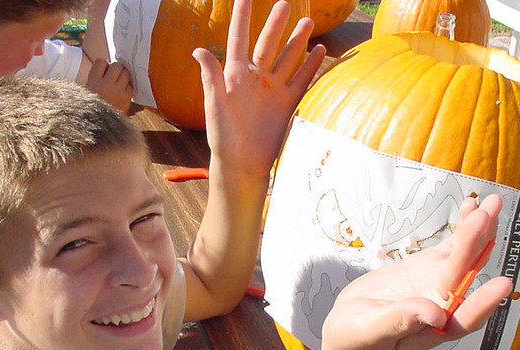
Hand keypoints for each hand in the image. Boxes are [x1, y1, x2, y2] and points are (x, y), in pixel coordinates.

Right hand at [85, 58, 133, 113]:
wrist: (99, 127)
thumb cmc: (92, 108)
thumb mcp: (86, 92)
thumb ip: (95, 78)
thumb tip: (106, 66)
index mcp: (93, 82)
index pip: (101, 61)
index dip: (104, 65)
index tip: (104, 71)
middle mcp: (106, 84)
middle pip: (116, 65)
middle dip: (116, 69)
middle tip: (114, 75)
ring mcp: (118, 91)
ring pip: (126, 73)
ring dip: (124, 75)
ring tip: (119, 82)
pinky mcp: (127, 98)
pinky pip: (131, 85)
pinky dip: (128, 85)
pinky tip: (123, 90)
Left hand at [192, 0, 326, 180]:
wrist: (242, 163)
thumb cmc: (223, 136)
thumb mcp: (214, 105)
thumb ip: (211, 77)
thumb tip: (199, 50)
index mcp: (235, 75)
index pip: (238, 39)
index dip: (242, 17)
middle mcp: (255, 79)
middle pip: (268, 44)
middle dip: (276, 23)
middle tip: (285, 3)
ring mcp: (273, 90)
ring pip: (287, 59)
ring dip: (297, 41)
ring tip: (307, 21)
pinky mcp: (286, 104)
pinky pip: (301, 81)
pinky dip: (311, 66)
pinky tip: (320, 51)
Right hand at [322, 195, 513, 349]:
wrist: (349, 325)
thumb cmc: (357, 337)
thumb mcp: (372, 332)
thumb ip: (399, 323)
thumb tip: (434, 315)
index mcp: (433, 331)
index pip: (464, 319)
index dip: (483, 303)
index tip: (502, 285)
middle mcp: (445, 307)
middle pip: (464, 276)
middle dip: (475, 246)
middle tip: (482, 218)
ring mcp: (440, 283)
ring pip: (465, 257)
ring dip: (479, 231)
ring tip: (490, 204)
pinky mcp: (432, 266)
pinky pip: (452, 246)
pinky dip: (462, 227)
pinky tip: (472, 206)